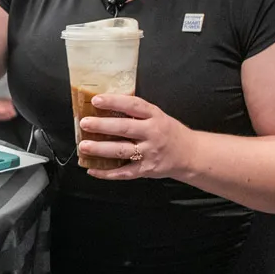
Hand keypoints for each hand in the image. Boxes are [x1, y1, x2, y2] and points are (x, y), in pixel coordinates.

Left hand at [76, 94, 191, 179]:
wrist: (190, 154)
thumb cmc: (168, 132)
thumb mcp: (157, 116)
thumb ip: (136, 112)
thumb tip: (107, 105)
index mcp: (154, 116)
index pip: (133, 106)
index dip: (114, 102)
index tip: (96, 100)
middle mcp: (152, 134)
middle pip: (125, 128)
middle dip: (102, 126)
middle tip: (85, 123)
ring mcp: (149, 153)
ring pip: (122, 151)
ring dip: (100, 149)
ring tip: (84, 146)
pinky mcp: (146, 170)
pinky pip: (124, 172)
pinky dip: (107, 173)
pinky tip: (92, 169)